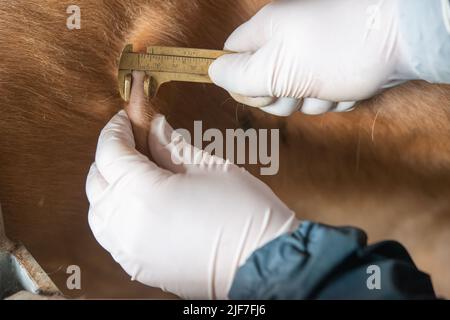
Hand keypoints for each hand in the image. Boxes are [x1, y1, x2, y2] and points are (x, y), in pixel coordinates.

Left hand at [86, 111, 298, 298]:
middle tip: (132, 141)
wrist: (265, 263)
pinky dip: (116, 216)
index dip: (116, 129)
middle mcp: (126, 225)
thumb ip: (170, 145)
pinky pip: (112, 238)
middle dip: (110, 156)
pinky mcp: (140, 268)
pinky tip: (137, 206)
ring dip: (108, 188)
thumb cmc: (244, 211)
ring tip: (132, 173)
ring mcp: (130, 251)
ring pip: (98, 213)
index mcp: (142, 193)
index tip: (125, 117)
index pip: (110, 152)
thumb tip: (154, 125)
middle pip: (97, 182)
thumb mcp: (206, 167)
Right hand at [209, 0, 416, 115]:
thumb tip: (213, 73)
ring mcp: (310, 59)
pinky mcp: (331, 73)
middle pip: (262, 85)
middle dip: (280, 98)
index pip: (231, 59)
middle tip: (297, 89)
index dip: (240, 81)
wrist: (398, 42)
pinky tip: (343, 87)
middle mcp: (285, 43)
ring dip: (309, 101)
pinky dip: (331, 100)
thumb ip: (240, 75)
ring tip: (326, 86)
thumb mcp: (277, 67)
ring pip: (293, 97)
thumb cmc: (334, 51)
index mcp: (264, 33)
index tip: (260, 90)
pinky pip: (319, 98)